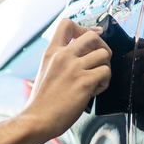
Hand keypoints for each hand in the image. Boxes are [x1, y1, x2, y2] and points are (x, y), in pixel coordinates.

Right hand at [24, 19, 111, 138]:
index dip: (84, 28)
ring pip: (104, 54)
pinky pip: (106, 73)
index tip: (92, 36)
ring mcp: (74, 68)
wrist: (37, 119)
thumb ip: (60, 60)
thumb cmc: (42, 102)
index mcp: (51, 52)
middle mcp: (63, 56)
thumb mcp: (45, 71)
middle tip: (99, 61)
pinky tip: (93, 91)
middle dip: (102, 47)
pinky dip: (104, 83)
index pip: (67, 24)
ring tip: (96, 80)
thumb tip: (80, 56)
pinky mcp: (84, 82)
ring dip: (104, 68)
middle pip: (93, 36)